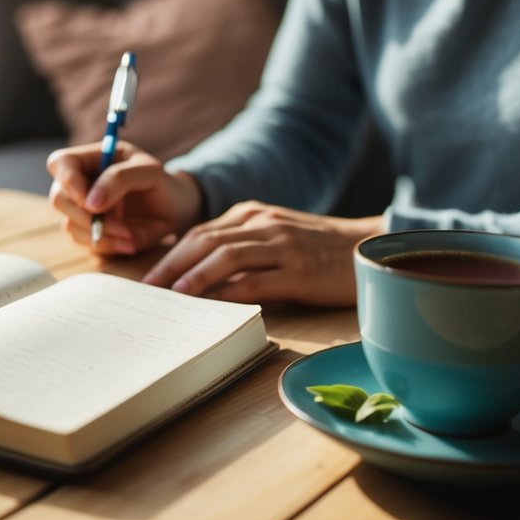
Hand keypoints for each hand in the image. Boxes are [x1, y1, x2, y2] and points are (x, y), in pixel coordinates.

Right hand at [45, 141, 202, 255]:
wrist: (176, 210)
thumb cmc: (163, 183)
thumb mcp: (150, 172)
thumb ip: (120, 178)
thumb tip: (90, 202)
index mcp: (93, 158)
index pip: (60, 163)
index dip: (68, 181)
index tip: (91, 202)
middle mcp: (82, 182)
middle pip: (59, 198)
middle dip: (89, 217)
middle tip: (122, 226)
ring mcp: (83, 209)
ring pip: (70, 225)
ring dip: (102, 235)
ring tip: (132, 236)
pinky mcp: (90, 232)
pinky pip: (86, 243)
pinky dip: (108, 246)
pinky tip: (130, 243)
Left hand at [142, 201, 384, 306]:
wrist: (371, 247)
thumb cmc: (317, 247)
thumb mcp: (274, 235)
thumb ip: (240, 245)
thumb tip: (196, 274)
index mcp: (252, 213)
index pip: (200, 231)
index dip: (171, 254)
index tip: (150, 277)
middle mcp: (264, 224)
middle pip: (205, 240)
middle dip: (172, 265)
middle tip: (149, 289)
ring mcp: (283, 246)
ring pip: (227, 256)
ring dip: (195, 276)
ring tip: (174, 296)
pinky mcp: (301, 272)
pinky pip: (257, 281)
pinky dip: (230, 293)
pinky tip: (213, 306)